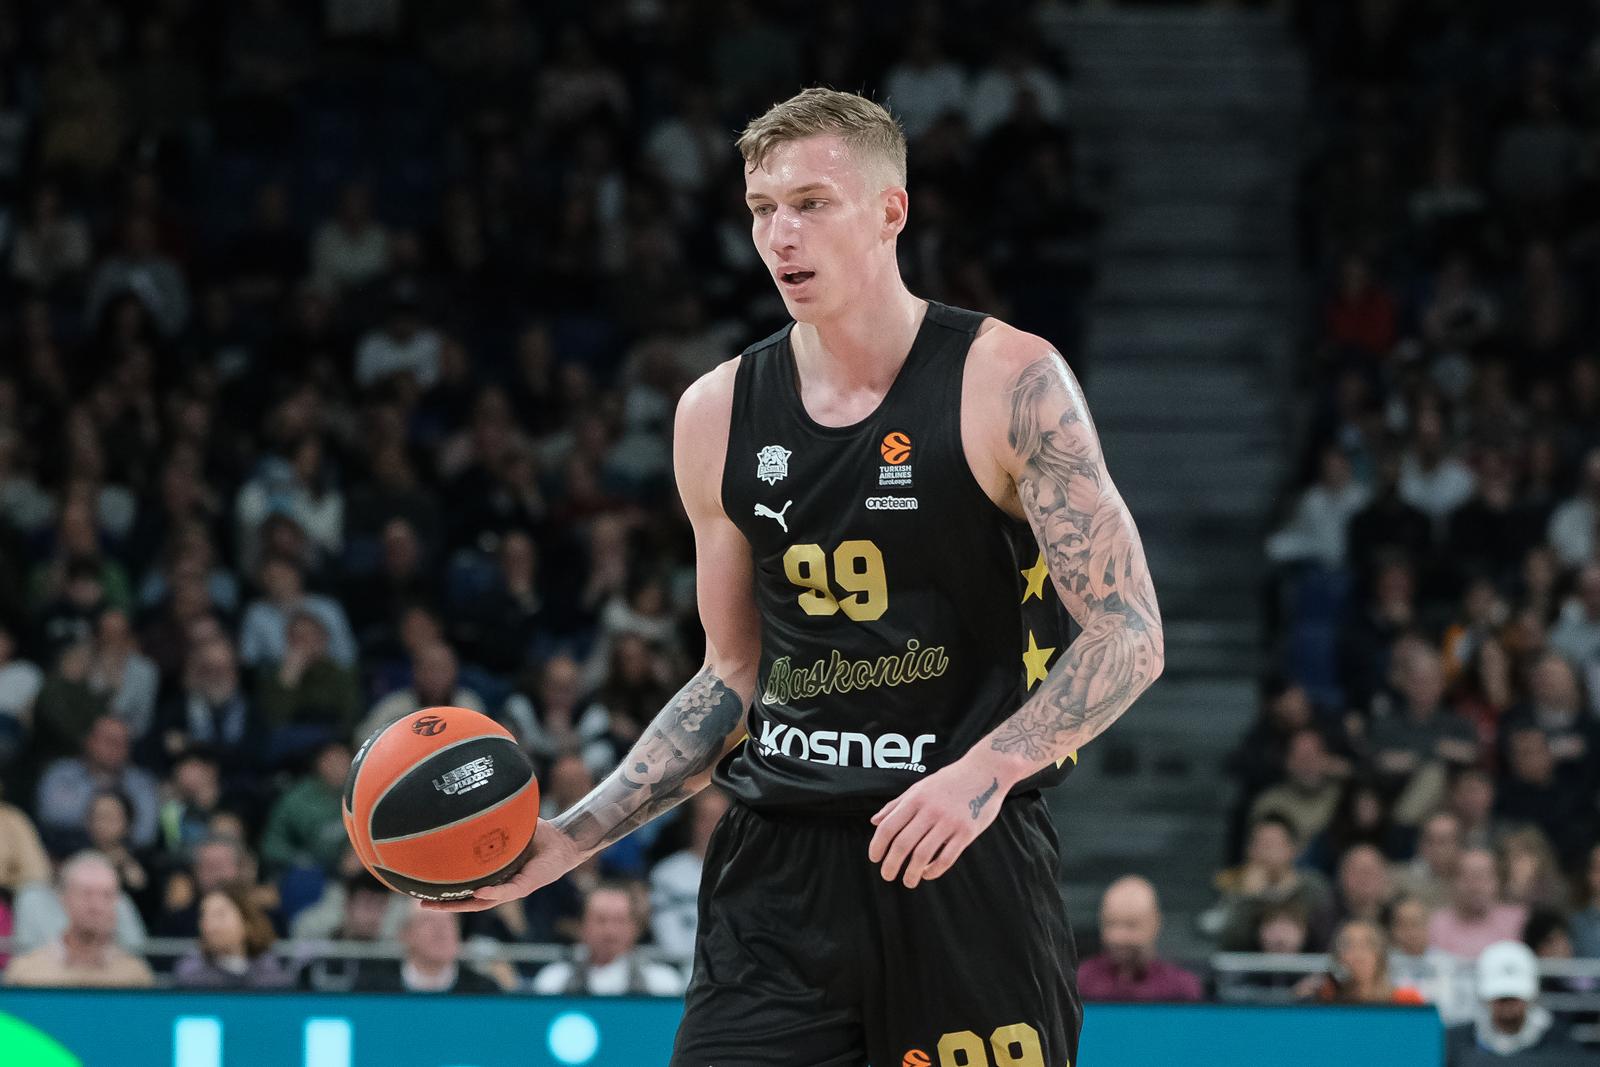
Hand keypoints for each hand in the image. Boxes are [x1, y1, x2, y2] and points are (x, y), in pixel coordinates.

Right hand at [423, 819, 581, 911]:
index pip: (465, 886)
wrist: (563, 839)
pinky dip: (492, 892)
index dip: (445, 890)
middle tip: (421, 904)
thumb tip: (470, 796)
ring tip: (439, 905)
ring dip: (461, 905)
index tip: (423, 888)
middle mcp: (500, 885)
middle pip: (468, 901)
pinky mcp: (526, 886)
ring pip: (482, 903)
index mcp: (494, 874)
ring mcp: (512, 888)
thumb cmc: (537, 833)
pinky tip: (478, 892)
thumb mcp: (507, 826)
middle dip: (444, 904)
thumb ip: (490, 818)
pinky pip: (506, 891)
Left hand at [867, 756, 1013, 888]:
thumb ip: (897, 804)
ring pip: (923, 854)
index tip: (874, 858)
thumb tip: (874, 822)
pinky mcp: (967, 832)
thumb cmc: (950, 780)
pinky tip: (927, 874)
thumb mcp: (920, 787)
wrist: (986, 771)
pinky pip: (947, 857)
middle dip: (891, 864)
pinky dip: (934, 870)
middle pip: (903, 843)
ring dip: (911, 872)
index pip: (889, 826)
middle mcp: (931, 810)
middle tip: (887, 875)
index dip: (877, 845)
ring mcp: (950, 822)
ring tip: (907, 881)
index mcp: (916, 798)